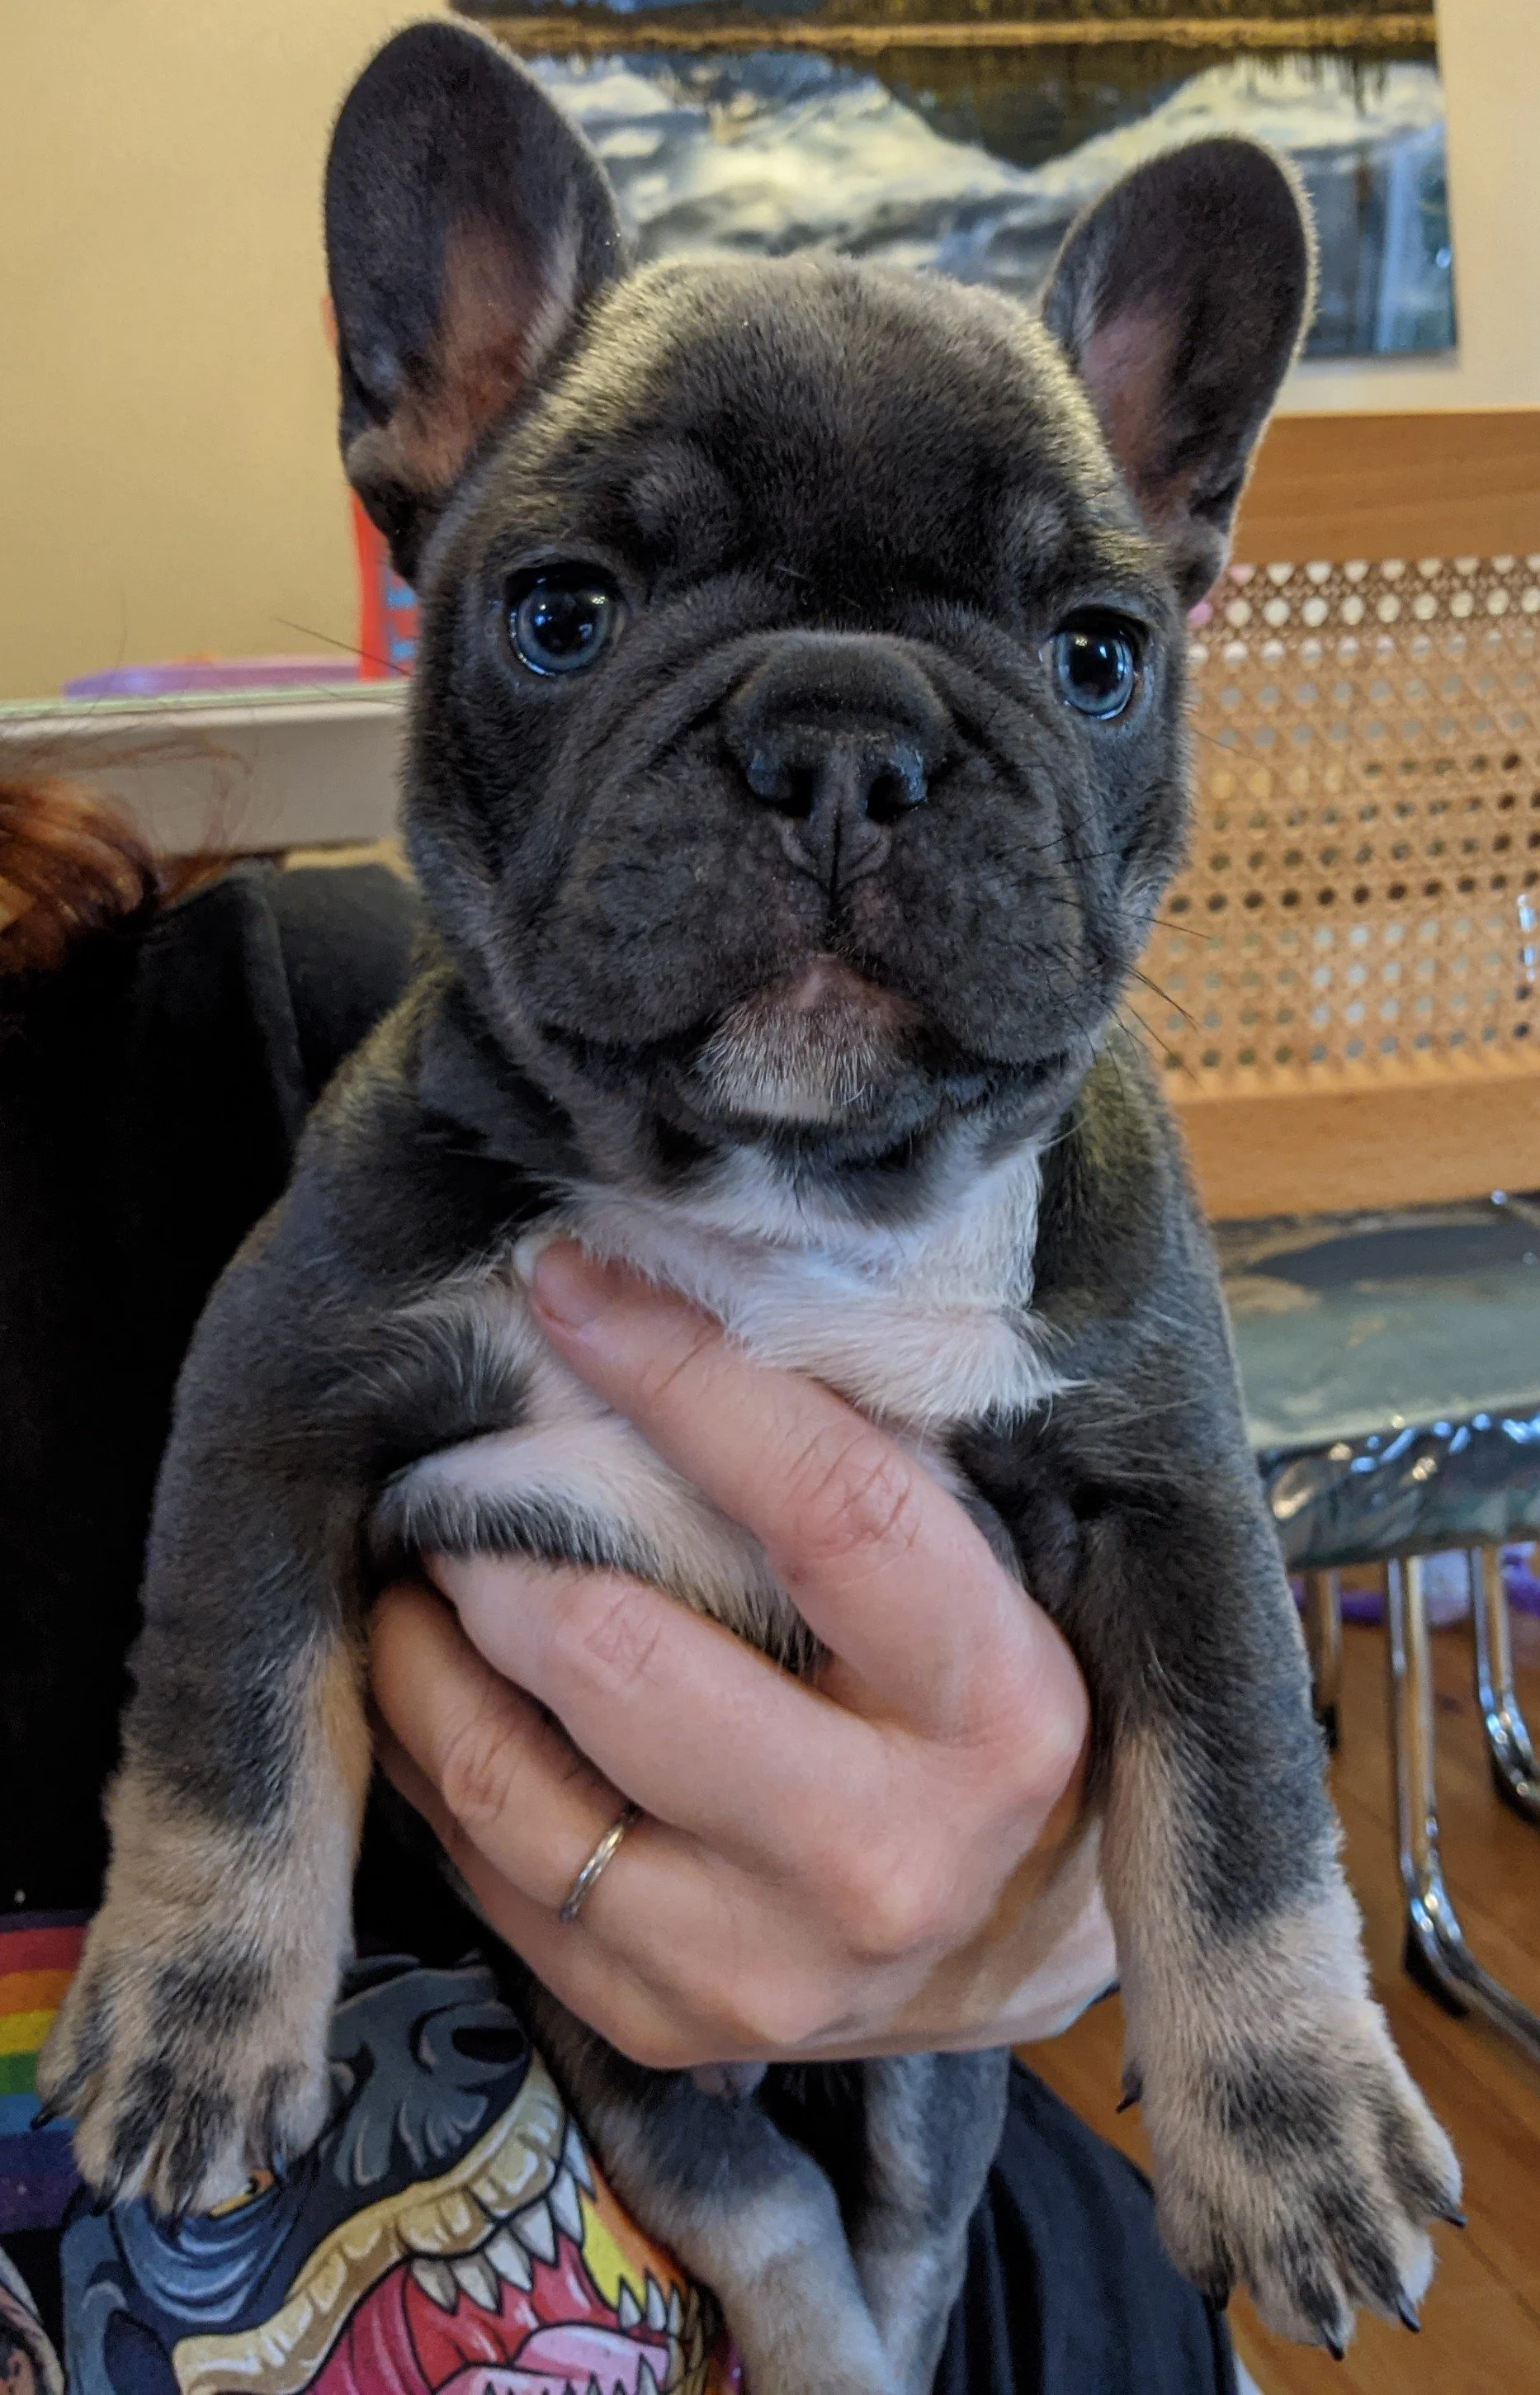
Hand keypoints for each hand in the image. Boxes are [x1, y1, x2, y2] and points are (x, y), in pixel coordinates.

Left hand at [369, 1240, 1110, 2069]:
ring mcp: (765, 1971)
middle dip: (503, 1547)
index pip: (829, 1512)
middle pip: (626, 1663)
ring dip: (428, 1654)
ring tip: (417, 1574)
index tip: (568, 1284)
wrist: (1011, 1932)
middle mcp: (889, 1859)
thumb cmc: (971, 1702)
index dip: (685, 1378)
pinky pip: (488, 1879)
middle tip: (458, 1482)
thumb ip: (856, 1469)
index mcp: (998, 1710)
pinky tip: (438, 1687)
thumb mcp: (981, 1574)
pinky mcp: (666, 2030)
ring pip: (514, 1789)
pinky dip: (435, 1762)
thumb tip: (655, 1301)